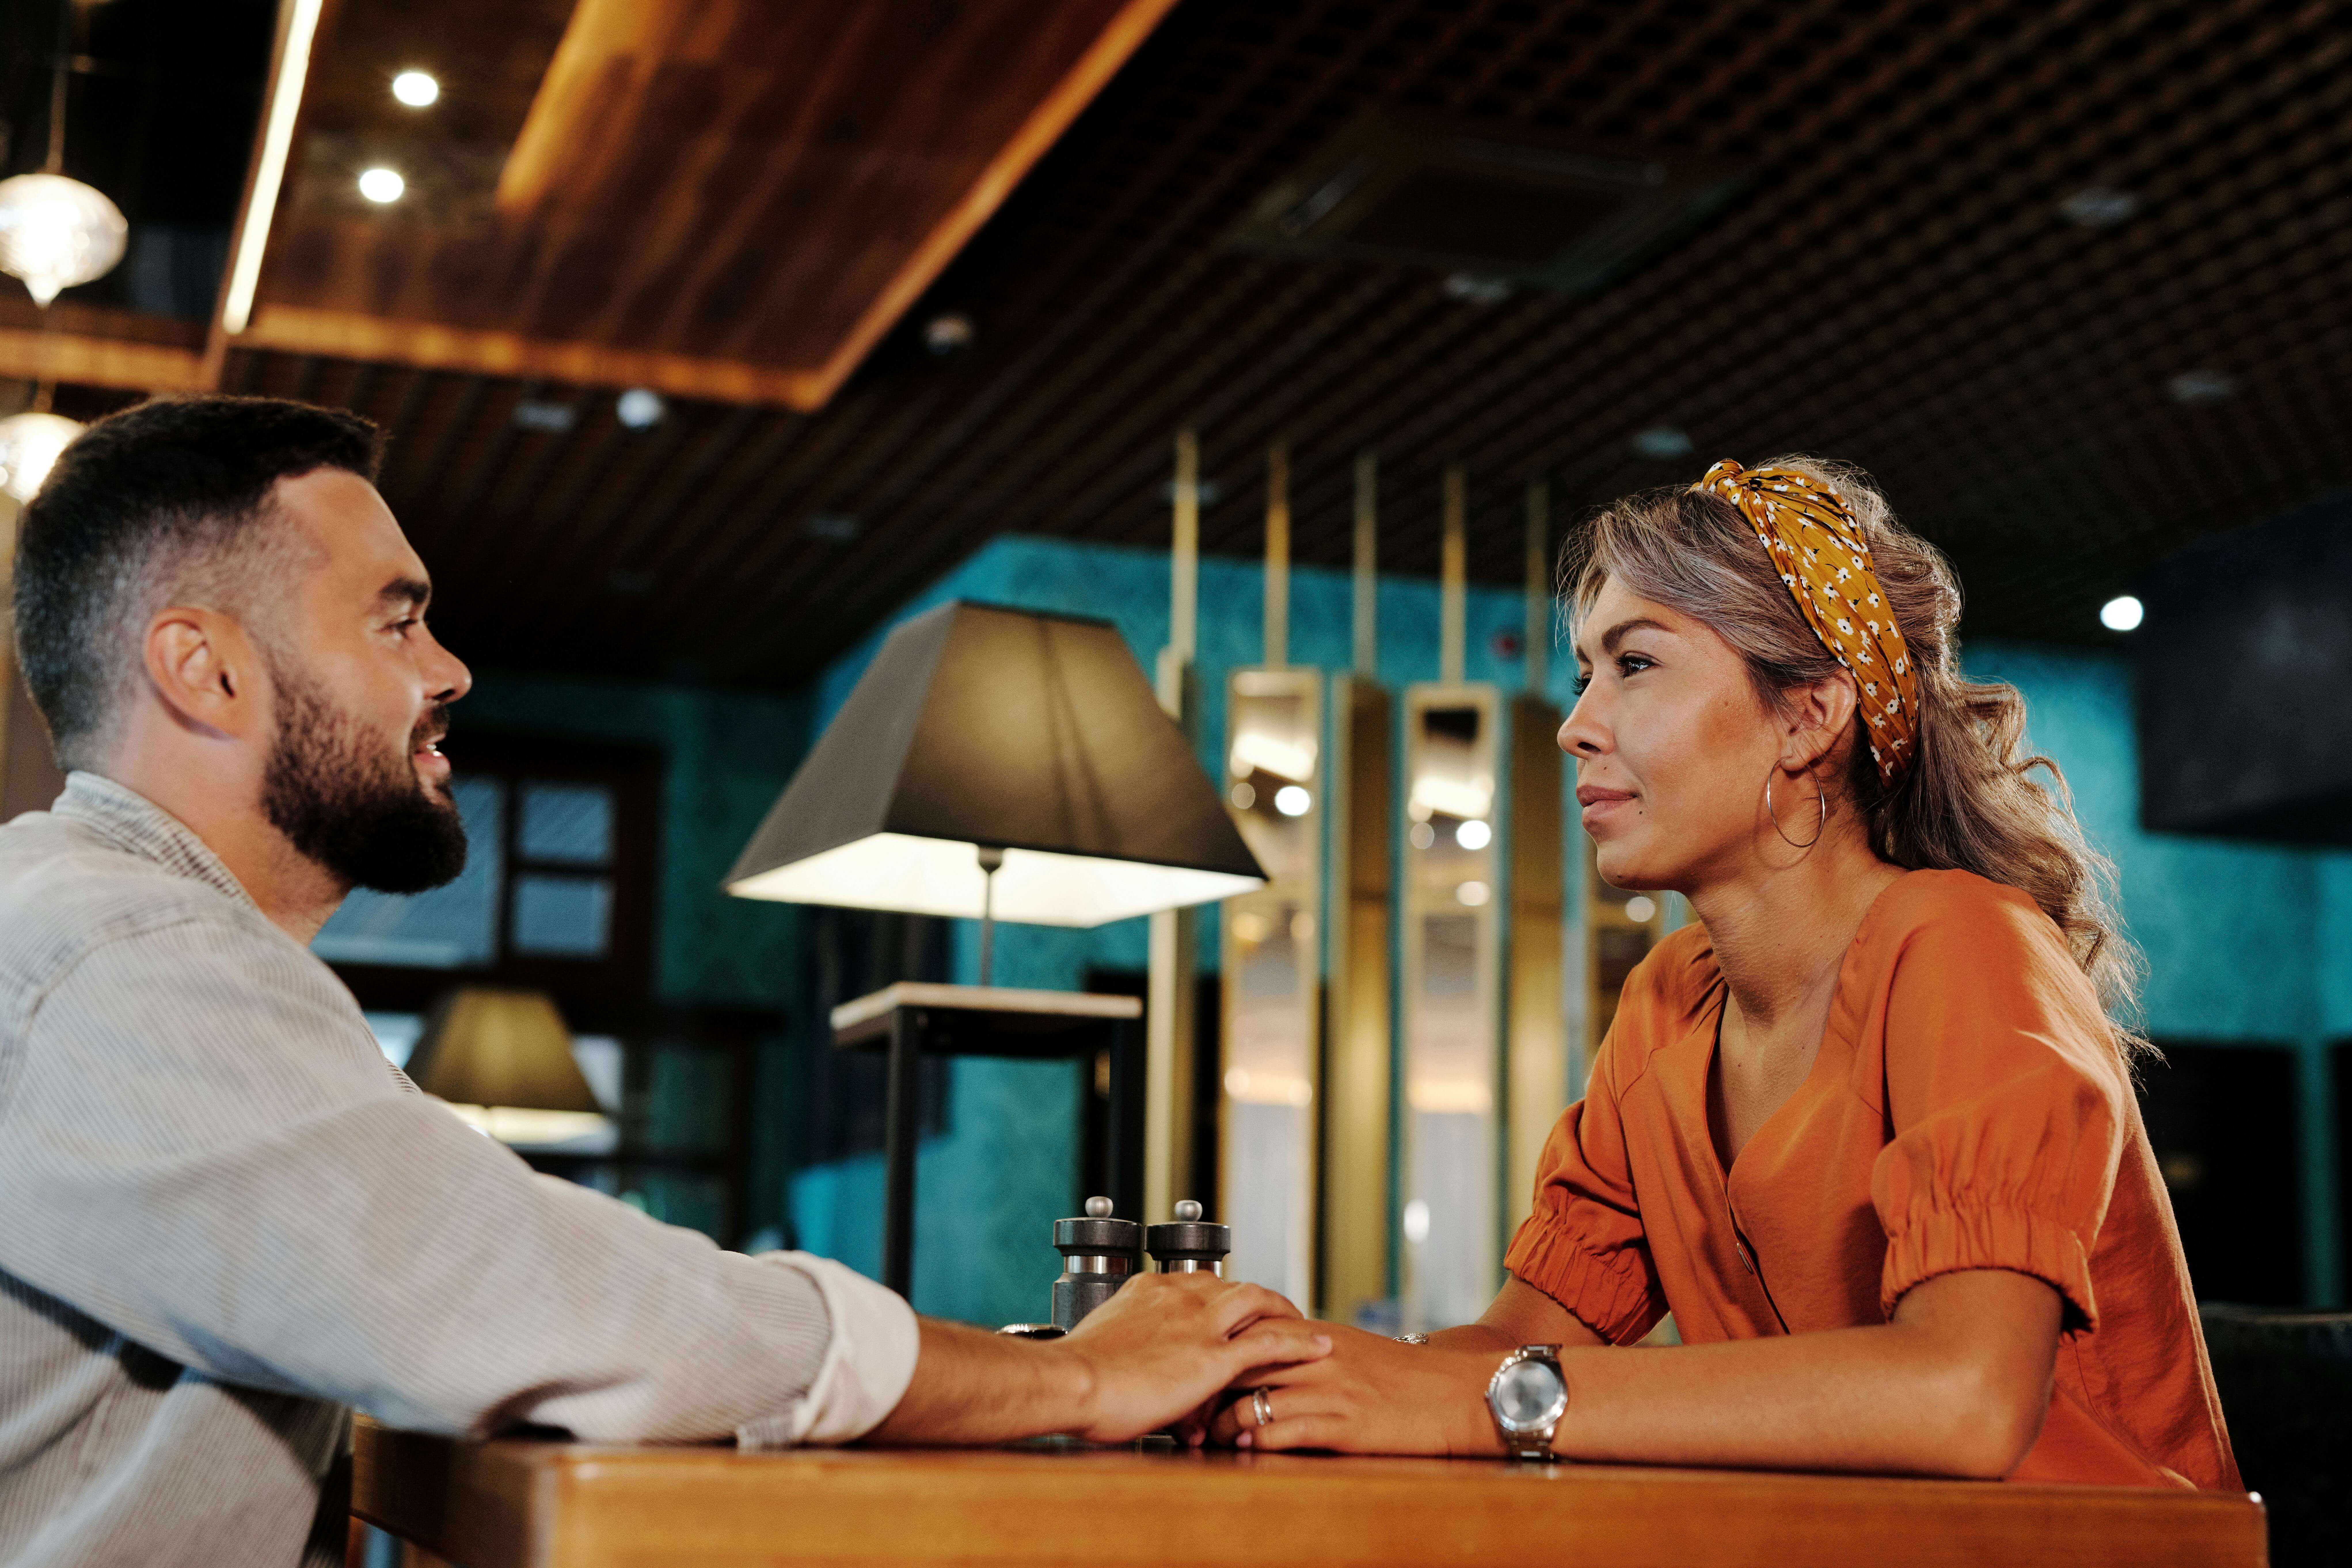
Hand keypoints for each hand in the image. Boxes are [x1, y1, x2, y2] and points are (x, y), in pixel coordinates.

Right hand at [1051, 1273, 1331, 1443]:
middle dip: (1259, 1298)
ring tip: (1306, 1324)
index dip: (1218, 1298)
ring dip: (1285, 1312)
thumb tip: (1145, 1378)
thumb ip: (1132, 1352)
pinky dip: (1299, 1342)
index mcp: (1148, 1290)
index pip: (1197, 1285)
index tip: (1228, 1309)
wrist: (1071, 1382)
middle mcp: (1178, 1296)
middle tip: (1277, 1311)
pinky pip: (1269, 1342)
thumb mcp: (1105, 1348)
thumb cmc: (1077, 1375)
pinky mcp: (1213, 1356)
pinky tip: (1319, 1346)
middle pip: (1232, 1286)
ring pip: (1257, 1302)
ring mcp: (1199, 1323)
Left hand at [1206, 1323, 1503, 1455]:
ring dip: (1223, 1423)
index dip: (1207, 1357)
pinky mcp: (1344, 1424)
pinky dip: (1260, 1440)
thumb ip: (1297, 1348)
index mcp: (1311, 1335)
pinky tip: (1246, 1446)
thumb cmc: (1397, 1373)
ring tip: (1209, 1436)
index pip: (1241, 1335)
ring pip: (1254, 1402)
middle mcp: (1315, 1358)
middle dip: (1203, 1391)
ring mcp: (1329, 1390)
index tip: (1186, 1375)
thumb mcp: (1342, 1347)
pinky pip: (1287, 1431)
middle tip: (1184, 1411)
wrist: (1450, 1392)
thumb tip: (1251, 1354)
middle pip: (1237, 1367)